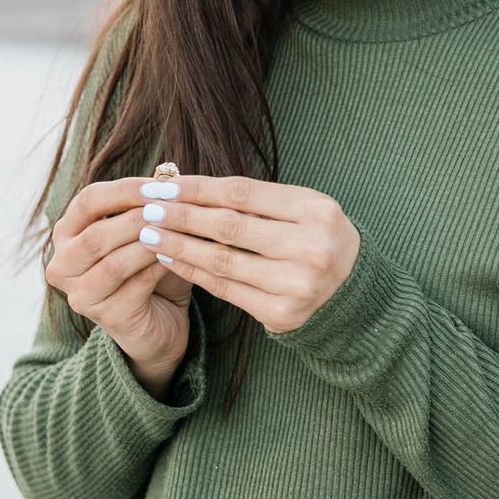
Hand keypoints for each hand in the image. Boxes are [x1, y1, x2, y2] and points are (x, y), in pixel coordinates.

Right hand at [47, 177, 194, 394]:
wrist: (160, 324)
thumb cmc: (150, 271)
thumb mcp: (148, 233)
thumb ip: (151, 207)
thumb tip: (169, 175)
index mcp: (67, 235)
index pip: (87, 201)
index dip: (124, 190)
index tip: (160, 184)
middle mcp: (63, 265)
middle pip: (96, 234)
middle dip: (138, 218)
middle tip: (173, 208)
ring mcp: (80, 294)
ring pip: (113, 262)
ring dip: (150, 244)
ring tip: (180, 232)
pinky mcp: (105, 317)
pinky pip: (134, 286)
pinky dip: (159, 268)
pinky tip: (179, 258)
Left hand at [140, 175, 360, 334]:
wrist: (353, 294)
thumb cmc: (317, 239)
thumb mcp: (302, 209)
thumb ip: (256, 200)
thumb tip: (187, 185)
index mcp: (316, 210)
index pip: (243, 194)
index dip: (198, 188)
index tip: (164, 184)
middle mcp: (309, 247)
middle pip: (229, 226)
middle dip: (181, 215)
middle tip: (146, 206)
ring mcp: (296, 284)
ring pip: (222, 260)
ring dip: (179, 245)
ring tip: (148, 233)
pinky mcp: (282, 314)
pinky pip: (225, 289)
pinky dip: (193, 272)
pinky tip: (170, 258)